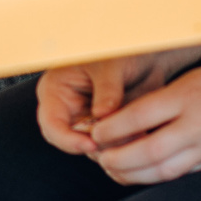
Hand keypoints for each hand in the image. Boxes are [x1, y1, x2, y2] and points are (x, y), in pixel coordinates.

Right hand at [35, 45, 200, 156]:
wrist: (148, 57)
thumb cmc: (121, 51)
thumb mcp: (111, 65)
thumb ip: (107, 89)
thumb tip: (101, 115)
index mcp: (58, 91)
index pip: (52, 124)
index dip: (67, 139)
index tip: (91, 143)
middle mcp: (70, 111)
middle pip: (72, 142)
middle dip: (96, 145)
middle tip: (119, 138)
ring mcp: (89, 123)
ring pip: (94, 149)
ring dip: (114, 147)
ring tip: (136, 132)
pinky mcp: (108, 132)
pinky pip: (112, 149)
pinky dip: (126, 148)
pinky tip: (140, 135)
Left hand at [85, 58, 200, 185]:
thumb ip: (170, 95)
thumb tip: (134, 114)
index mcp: (188, 96)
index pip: (138, 117)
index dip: (110, 128)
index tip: (95, 131)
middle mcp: (195, 125)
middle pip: (145, 152)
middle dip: (115, 159)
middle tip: (98, 156)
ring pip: (161, 171)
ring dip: (131, 174)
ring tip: (112, 168)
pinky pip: (180, 173)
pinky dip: (155, 176)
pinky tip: (142, 173)